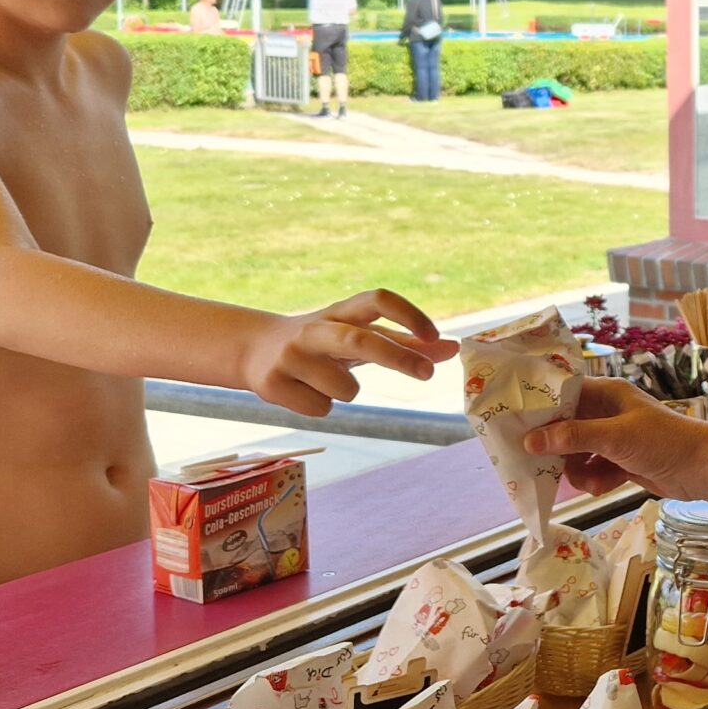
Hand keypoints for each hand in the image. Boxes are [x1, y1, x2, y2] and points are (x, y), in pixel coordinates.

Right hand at [239, 289, 457, 417]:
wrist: (254, 350)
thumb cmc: (324, 343)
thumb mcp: (360, 335)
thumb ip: (406, 344)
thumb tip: (453, 348)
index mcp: (341, 312)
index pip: (377, 299)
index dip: (407, 313)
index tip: (433, 335)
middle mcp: (316, 328)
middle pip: (361, 339)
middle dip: (397, 357)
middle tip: (427, 374)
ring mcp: (292, 355)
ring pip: (345, 388)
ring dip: (347, 391)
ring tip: (325, 381)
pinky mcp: (272, 383)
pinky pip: (322, 409)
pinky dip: (321, 407)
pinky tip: (303, 392)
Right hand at [526, 378, 707, 499]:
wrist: (705, 470)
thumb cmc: (664, 442)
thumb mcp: (615, 437)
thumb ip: (573, 437)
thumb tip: (530, 441)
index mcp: (606, 393)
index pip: (562, 394)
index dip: (540, 409)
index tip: (516, 426)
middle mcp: (607, 412)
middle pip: (565, 427)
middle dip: (557, 448)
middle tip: (540, 465)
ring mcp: (614, 438)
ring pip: (577, 453)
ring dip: (578, 470)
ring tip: (588, 481)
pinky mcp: (622, 461)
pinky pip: (594, 470)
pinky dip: (595, 480)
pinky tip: (602, 487)